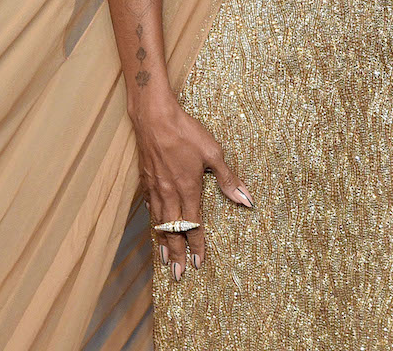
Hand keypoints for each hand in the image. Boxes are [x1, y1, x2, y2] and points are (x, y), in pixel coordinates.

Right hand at [132, 100, 252, 279]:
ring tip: (166, 261)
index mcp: (187, 188)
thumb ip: (227, 179)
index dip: (197, 246)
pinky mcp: (146, 181)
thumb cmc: (186, 132)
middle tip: (178, 275)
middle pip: (173, 231)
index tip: (199, 264)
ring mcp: (155, 188)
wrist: (154, 117)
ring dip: (164, 244)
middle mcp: (169, 193)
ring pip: (159, 223)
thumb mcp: (213, 152)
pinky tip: (156, 229)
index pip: (194, 226)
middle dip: (177, 255)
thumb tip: (246, 200)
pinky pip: (150, 209)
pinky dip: (154, 223)